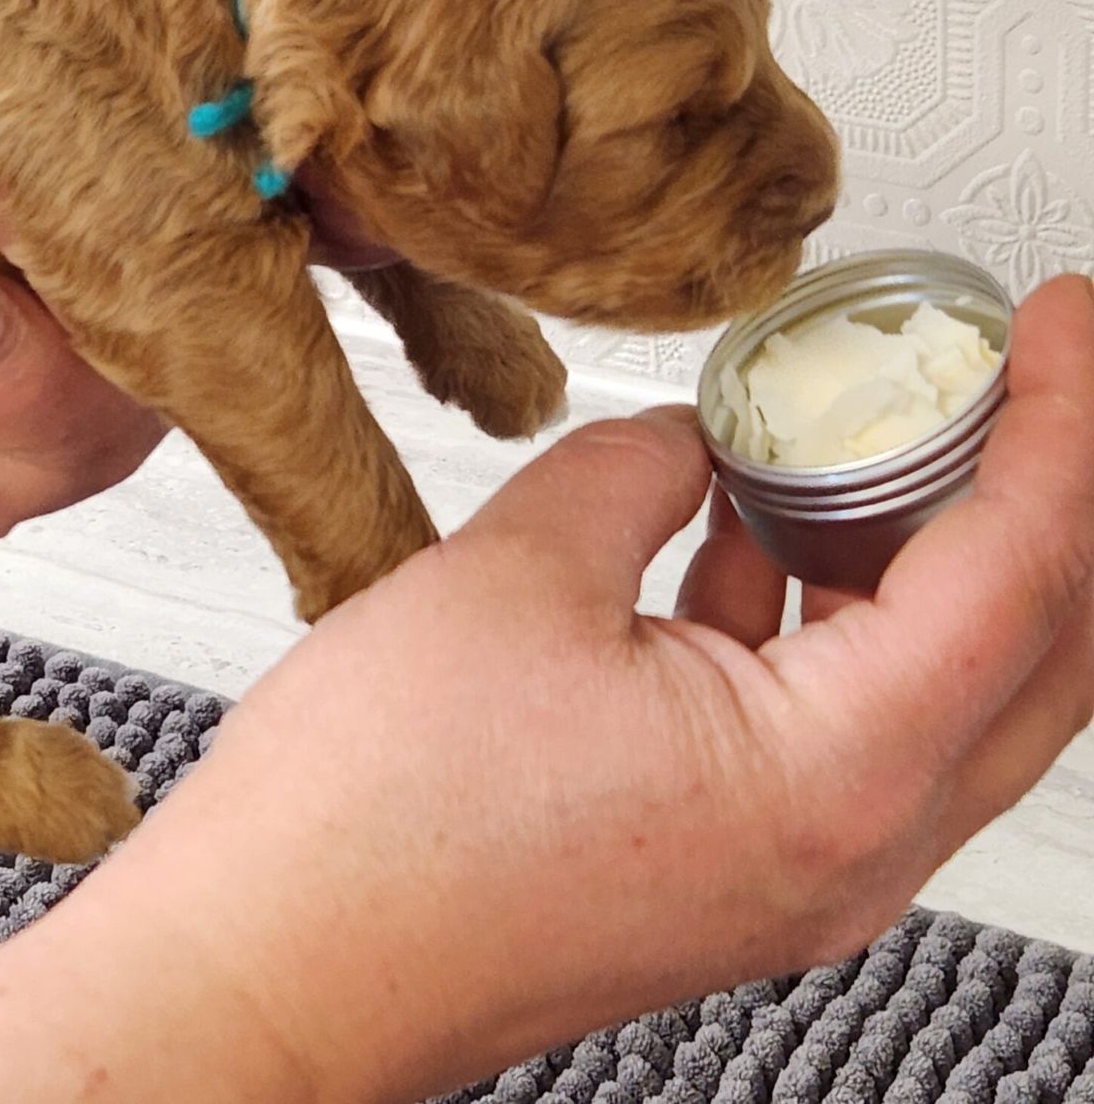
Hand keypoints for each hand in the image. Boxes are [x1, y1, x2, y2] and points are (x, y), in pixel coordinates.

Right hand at [0, 275, 1093, 1103]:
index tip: (1062, 324)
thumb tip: (686, 448)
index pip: (1022, 571)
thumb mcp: (514, 576)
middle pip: (1031, 652)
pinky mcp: (724, 872)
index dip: (1061, 422)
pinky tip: (742, 543)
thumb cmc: (371, 828)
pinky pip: (837, 731)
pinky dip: (824, 623)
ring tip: (842, 444)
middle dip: (1024, 495)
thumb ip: (639, 474)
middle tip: (986, 379)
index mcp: (830, 775)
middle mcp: (846, 851)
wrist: (273, 964)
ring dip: (914, 558)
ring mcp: (790, 876)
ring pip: (937, 694)